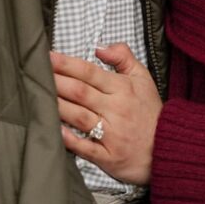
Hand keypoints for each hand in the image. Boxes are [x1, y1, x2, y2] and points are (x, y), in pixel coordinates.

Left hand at [50, 43, 162, 184]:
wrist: (168, 148)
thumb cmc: (150, 112)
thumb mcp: (143, 77)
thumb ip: (123, 57)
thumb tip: (99, 47)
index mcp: (122, 88)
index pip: (89, 72)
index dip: (66, 64)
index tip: (47, 57)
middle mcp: (116, 109)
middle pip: (80, 92)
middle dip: (57, 81)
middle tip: (36, 73)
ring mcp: (112, 134)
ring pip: (80, 117)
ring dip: (58, 106)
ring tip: (39, 97)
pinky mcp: (109, 156)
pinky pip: (86, 148)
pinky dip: (69, 139)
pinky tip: (55, 130)